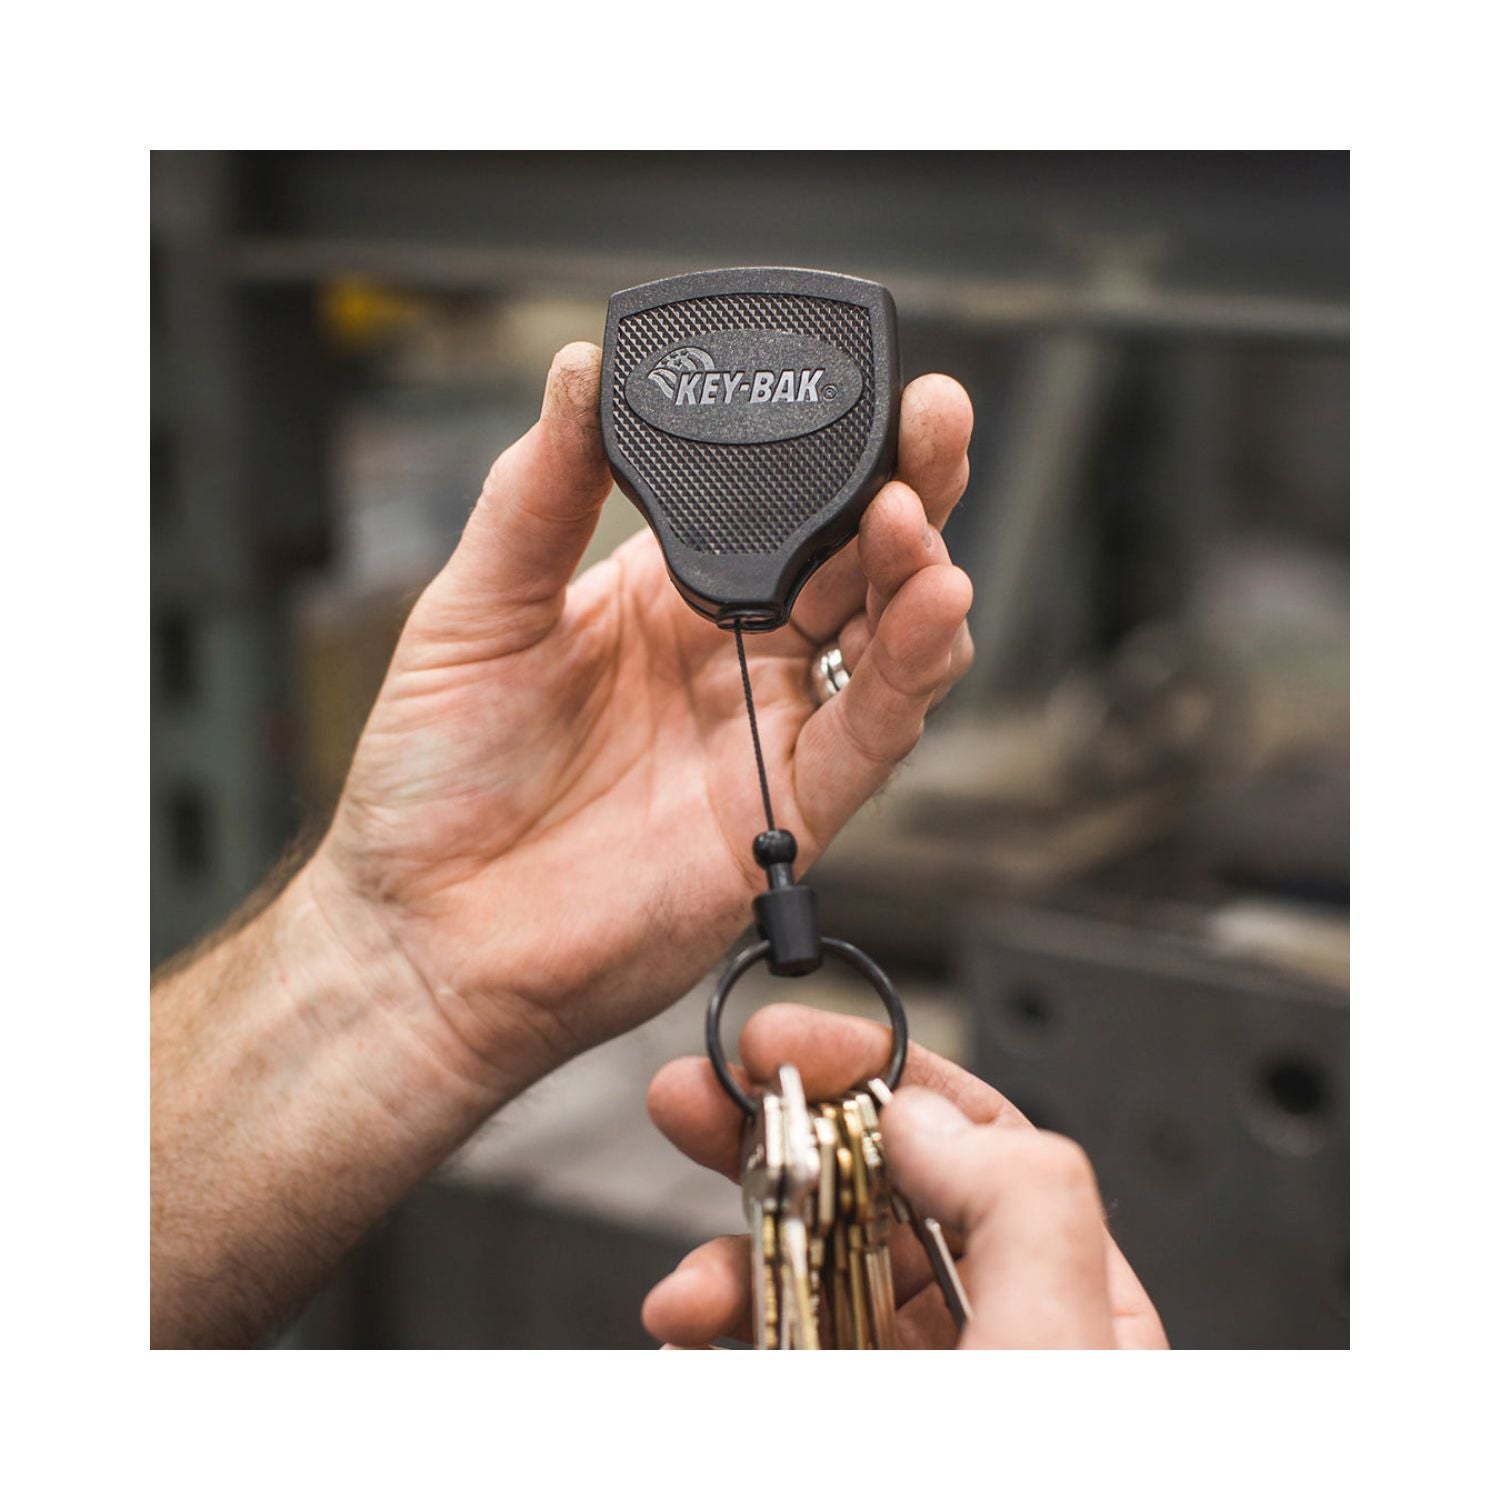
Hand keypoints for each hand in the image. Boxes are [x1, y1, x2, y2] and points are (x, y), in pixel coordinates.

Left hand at [309, 343, 974, 1094]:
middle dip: (907, 484)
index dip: (824, 446)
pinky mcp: (789, 812)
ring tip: (915, 512)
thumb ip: (538, 493)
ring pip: (886, 638)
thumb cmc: (437, 781)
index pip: (777, 502)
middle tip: (933, 418)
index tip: (850, 383)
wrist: (430, 933)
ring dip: (919, 570)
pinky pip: (874, 734)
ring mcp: (768, 733)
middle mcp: (734, 657)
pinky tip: (933, 607)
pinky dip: (915, 673)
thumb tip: (580, 372)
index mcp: (668, 593)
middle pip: (855, 558)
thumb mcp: (476, 607)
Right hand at [643, 1004, 1167, 1348]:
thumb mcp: (1062, 1345)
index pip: (972, 1133)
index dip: (872, 1069)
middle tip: (697, 1098)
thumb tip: (918, 1112)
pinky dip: (709, 1324)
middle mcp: (984, 1327)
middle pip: (865, 1186)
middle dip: (772, 1134)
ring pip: (800, 1263)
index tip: (786, 1040)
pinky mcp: (824, 1397)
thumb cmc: (1031, 1499)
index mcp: (1071, 1294)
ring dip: (727, 1250)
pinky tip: (686, 1329)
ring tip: (684, 1284)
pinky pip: (761, 1336)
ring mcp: (902, 1369)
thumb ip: (1018, 1200)